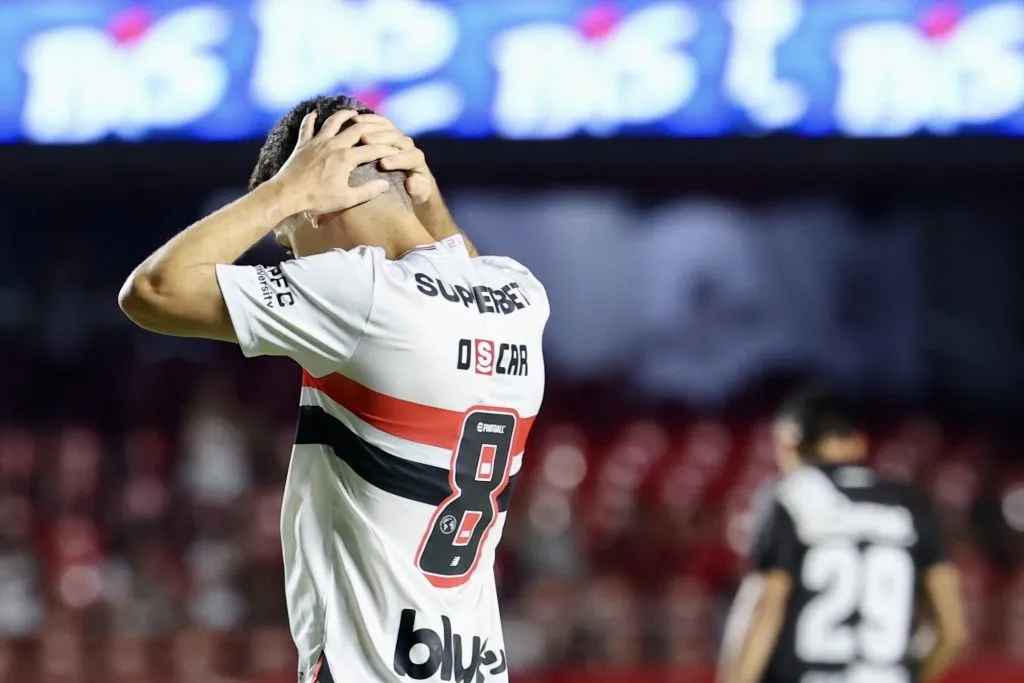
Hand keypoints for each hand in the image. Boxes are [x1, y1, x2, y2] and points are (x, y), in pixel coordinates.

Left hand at [271, 109, 396, 214]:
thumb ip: (368, 191)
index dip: (387, 149)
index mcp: (346, 158)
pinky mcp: (303, 144)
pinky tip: (314, 113)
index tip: (396, 149)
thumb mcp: (346, 199)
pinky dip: (310, 119)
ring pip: (333, 122)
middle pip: (356, 129)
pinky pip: (307, 126)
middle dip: (371, 126)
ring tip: (352, 112)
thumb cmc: (317, 199)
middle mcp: (333, 144)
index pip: (372, 150)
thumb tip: (386, 184)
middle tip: (379, 125)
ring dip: (344, 115)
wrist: (286, 195)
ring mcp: (317, 142)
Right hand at [353, 114, 436, 204]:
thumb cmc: (416, 191)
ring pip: (387, 127)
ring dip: (371, 125)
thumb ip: (418, 189)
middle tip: (365, 140)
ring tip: (356, 125)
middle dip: (381, 138)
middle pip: (397, 137)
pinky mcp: (389, 133)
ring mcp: (398, 137)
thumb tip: (410, 182)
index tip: (383, 164)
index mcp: (417, 160)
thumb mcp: (420, 195)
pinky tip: (354, 119)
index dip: (398, 159)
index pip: (410, 156)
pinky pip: (379, 123)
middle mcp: (409, 146)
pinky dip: (368, 119)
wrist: (416, 184)